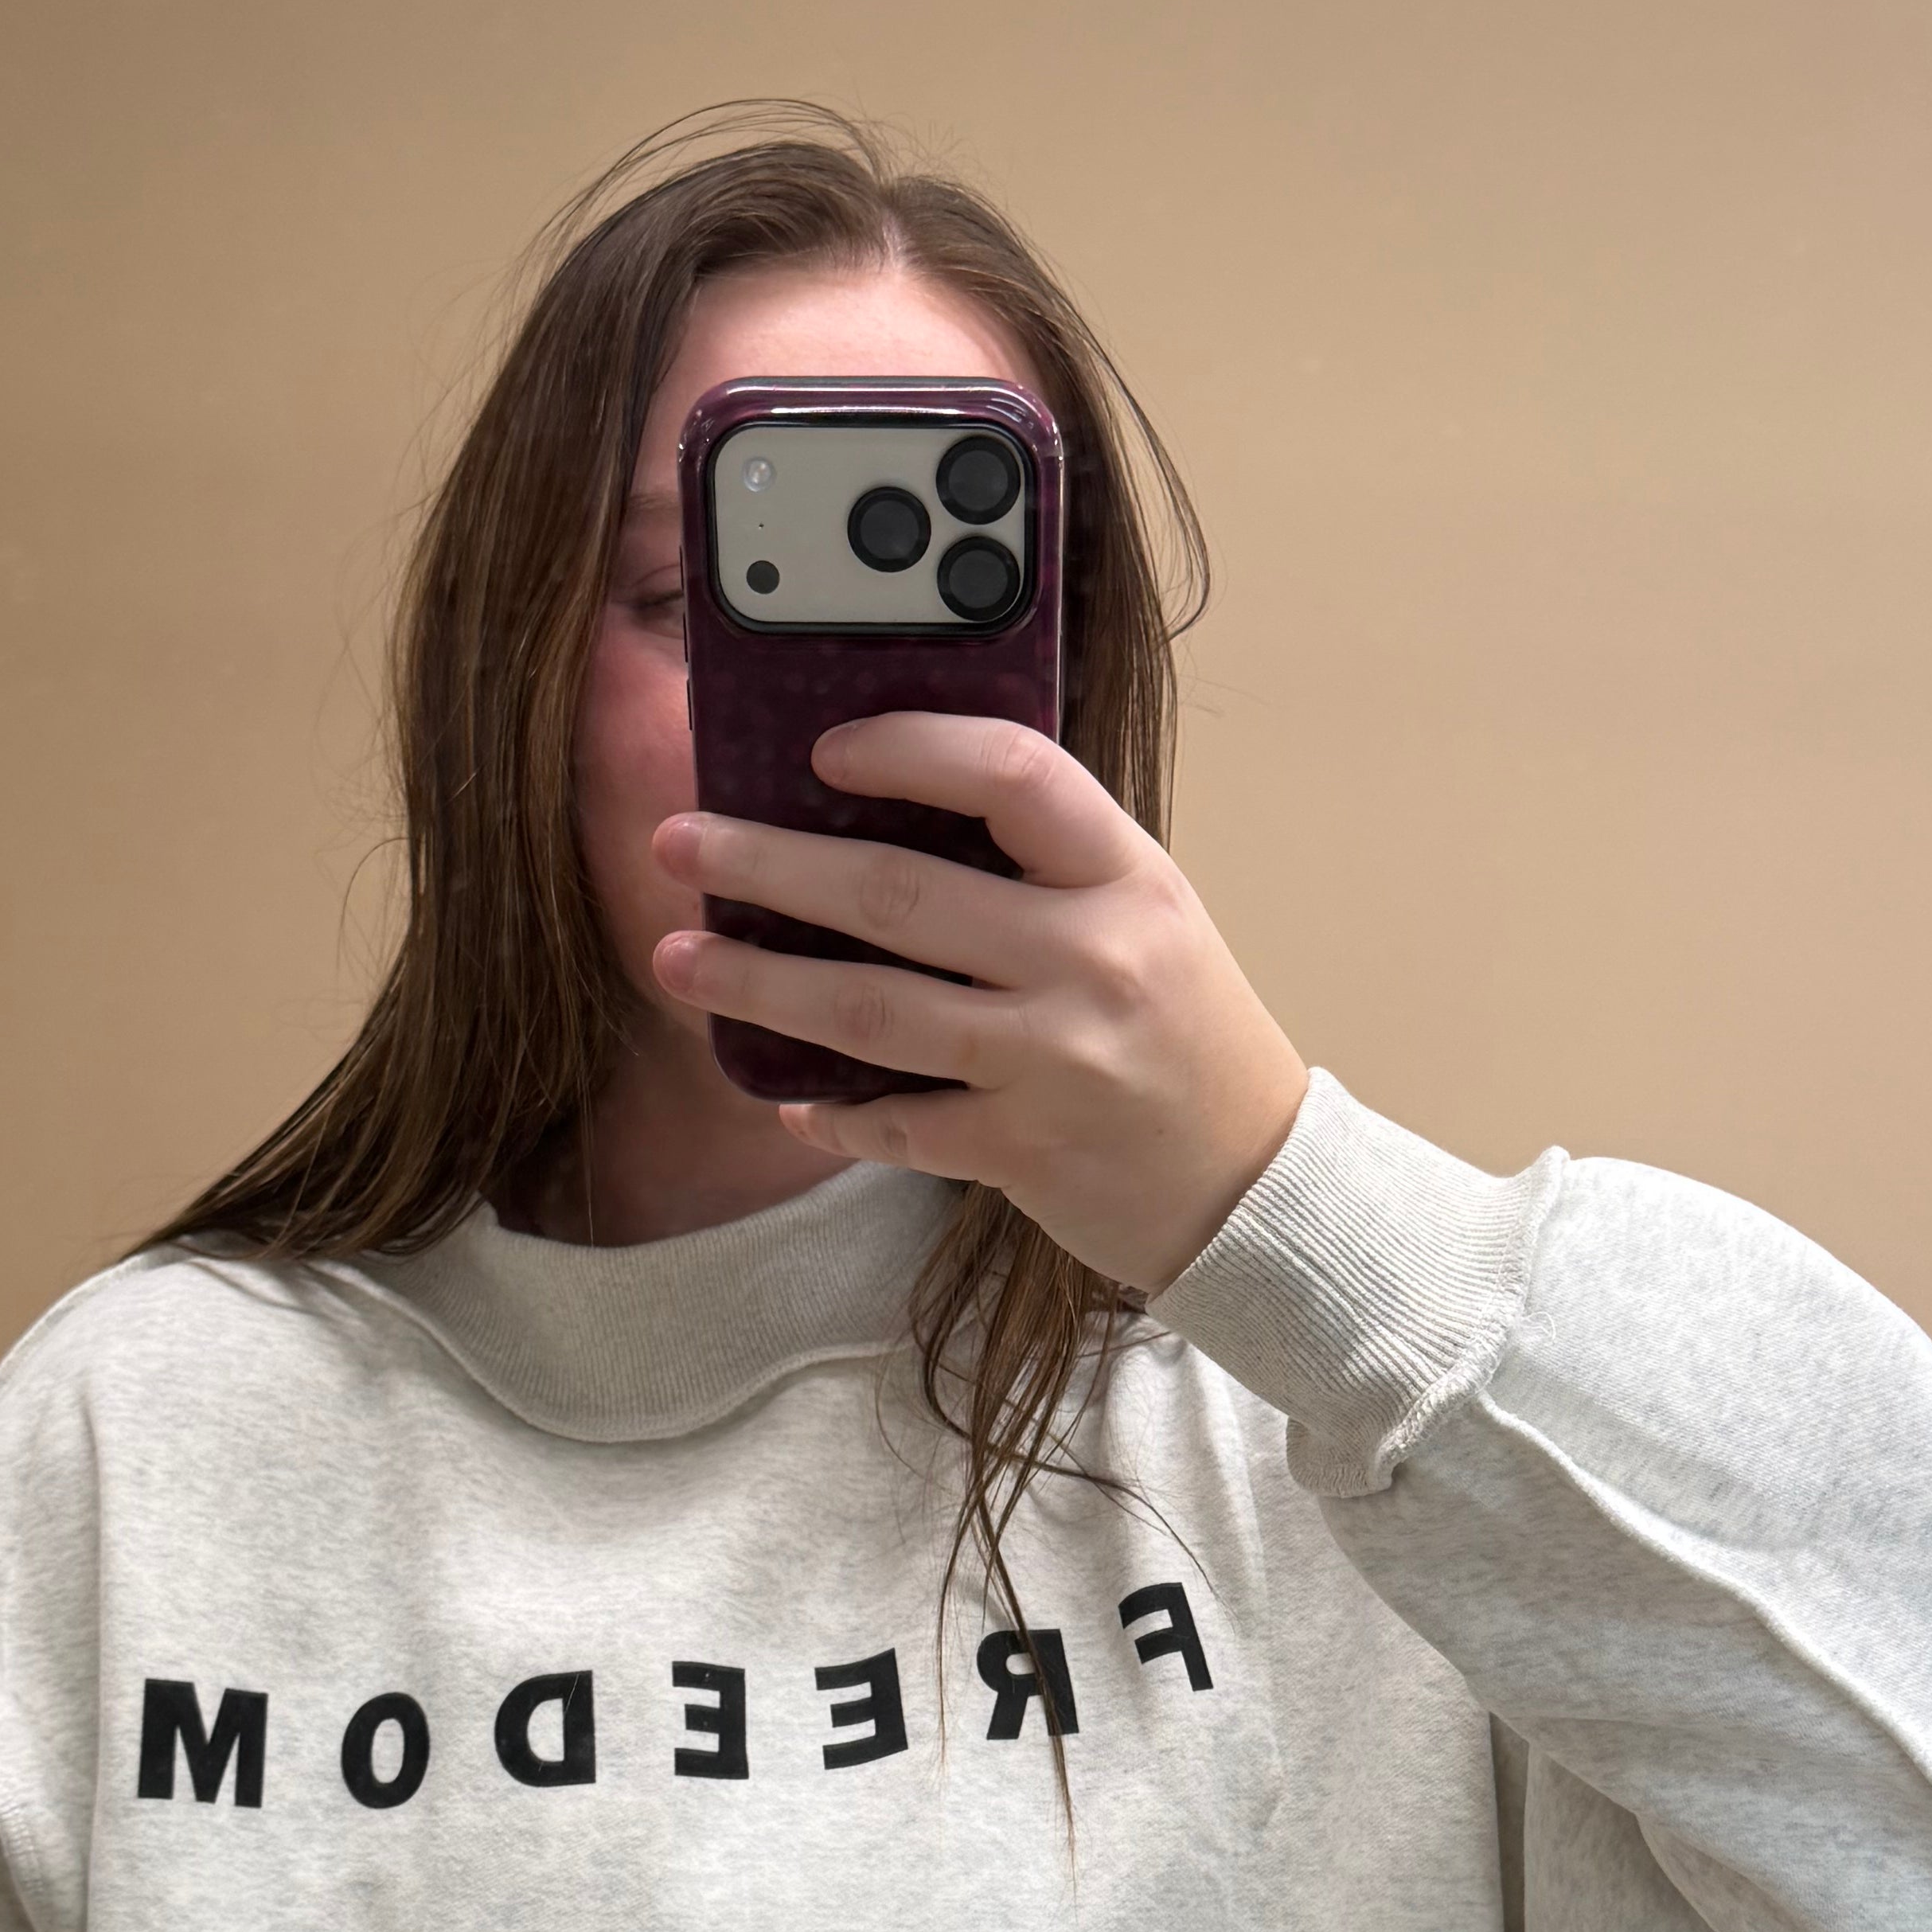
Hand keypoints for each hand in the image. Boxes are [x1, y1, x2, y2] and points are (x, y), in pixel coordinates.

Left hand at [646, 718, 1307, 1294]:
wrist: (1253, 1182)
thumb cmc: (1183, 1033)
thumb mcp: (1145, 916)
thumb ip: (1045, 865)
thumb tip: (883, 814)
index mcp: (1127, 877)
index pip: (1010, 774)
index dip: (905, 749)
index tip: (820, 750)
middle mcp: (1092, 960)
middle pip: (898, 892)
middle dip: (767, 864)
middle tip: (681, 843)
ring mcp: (1054, 1060)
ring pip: (871, 1009)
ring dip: (757, 982)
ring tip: (678, 958)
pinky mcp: (1024, 1150)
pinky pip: (897, 1123)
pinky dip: (833, 1111)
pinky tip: (784, 1094)